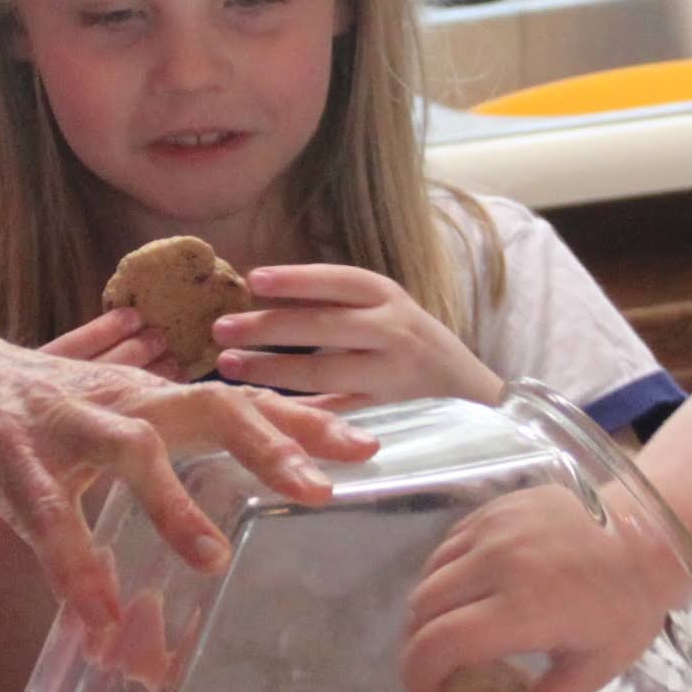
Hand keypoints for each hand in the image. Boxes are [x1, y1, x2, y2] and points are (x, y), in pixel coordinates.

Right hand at [0, 304, 371, 633]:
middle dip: (270, 443)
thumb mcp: (75, 435)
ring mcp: (55, 419)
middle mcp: (108, 397)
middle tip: (322, 485)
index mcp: (134, 394)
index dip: (301, 419)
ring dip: (175, 503)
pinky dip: (72, 560)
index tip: (366, 445)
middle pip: (208, 404)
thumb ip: (127, 475)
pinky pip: (44, 510)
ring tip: (215, 557)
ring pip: (132, 448)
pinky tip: (96, 609)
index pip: (235, 398)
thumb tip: (183, 533)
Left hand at [214, 263, 507, 407]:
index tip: (252, 280)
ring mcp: (392, 373)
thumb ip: (334, 304)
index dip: (295, 279)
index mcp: (387, 295)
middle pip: (324, 326)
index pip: (337, 281)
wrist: (470, 390)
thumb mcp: (381, 309)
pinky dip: (300, 409)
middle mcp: (393, 329)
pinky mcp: (388, 411)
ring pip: (326, 371)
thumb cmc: (407, 340)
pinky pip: (336, 410)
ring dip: (273, 370)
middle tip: (221, 328)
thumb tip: (259, 294)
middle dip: (268, 327)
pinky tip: (263, 408)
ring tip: (230, 365)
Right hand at [399, 483, 687, 691]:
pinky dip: (445, 575)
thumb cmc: (628, 604)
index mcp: (524, 606)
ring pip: (430, 574)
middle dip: (418, 647)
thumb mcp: (598, 666)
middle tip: (434, 672)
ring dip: (429, 610)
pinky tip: (467, 595)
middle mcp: (499, 561)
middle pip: (423, 608)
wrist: (651, 533)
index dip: (417, 675)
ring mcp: (494, 528)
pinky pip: (449, 545)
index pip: (439, 642)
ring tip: (448, 635)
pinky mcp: (496, 507)